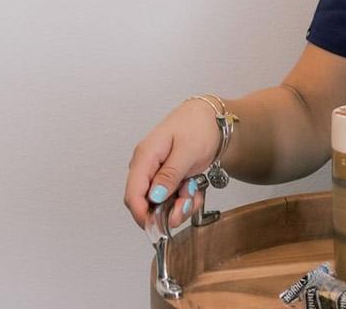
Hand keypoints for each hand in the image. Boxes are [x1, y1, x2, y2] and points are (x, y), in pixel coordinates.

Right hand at [123, 98, 221, 229]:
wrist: (212, 118)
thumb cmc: (199, 126)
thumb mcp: (187, 151)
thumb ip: (170, 175)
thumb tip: (154, 197)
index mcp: (145, 156)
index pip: (132, 193)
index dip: (142, 214)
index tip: (158, 226)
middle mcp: (147, 166)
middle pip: (145, 202)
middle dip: (165, 211)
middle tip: (186, 206)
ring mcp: (156, 173)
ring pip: (160, 204)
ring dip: (178, 206)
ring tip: (194, 194)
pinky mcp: (167, 178)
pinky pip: (171, 198)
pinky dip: (184, 200)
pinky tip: (195, 192)